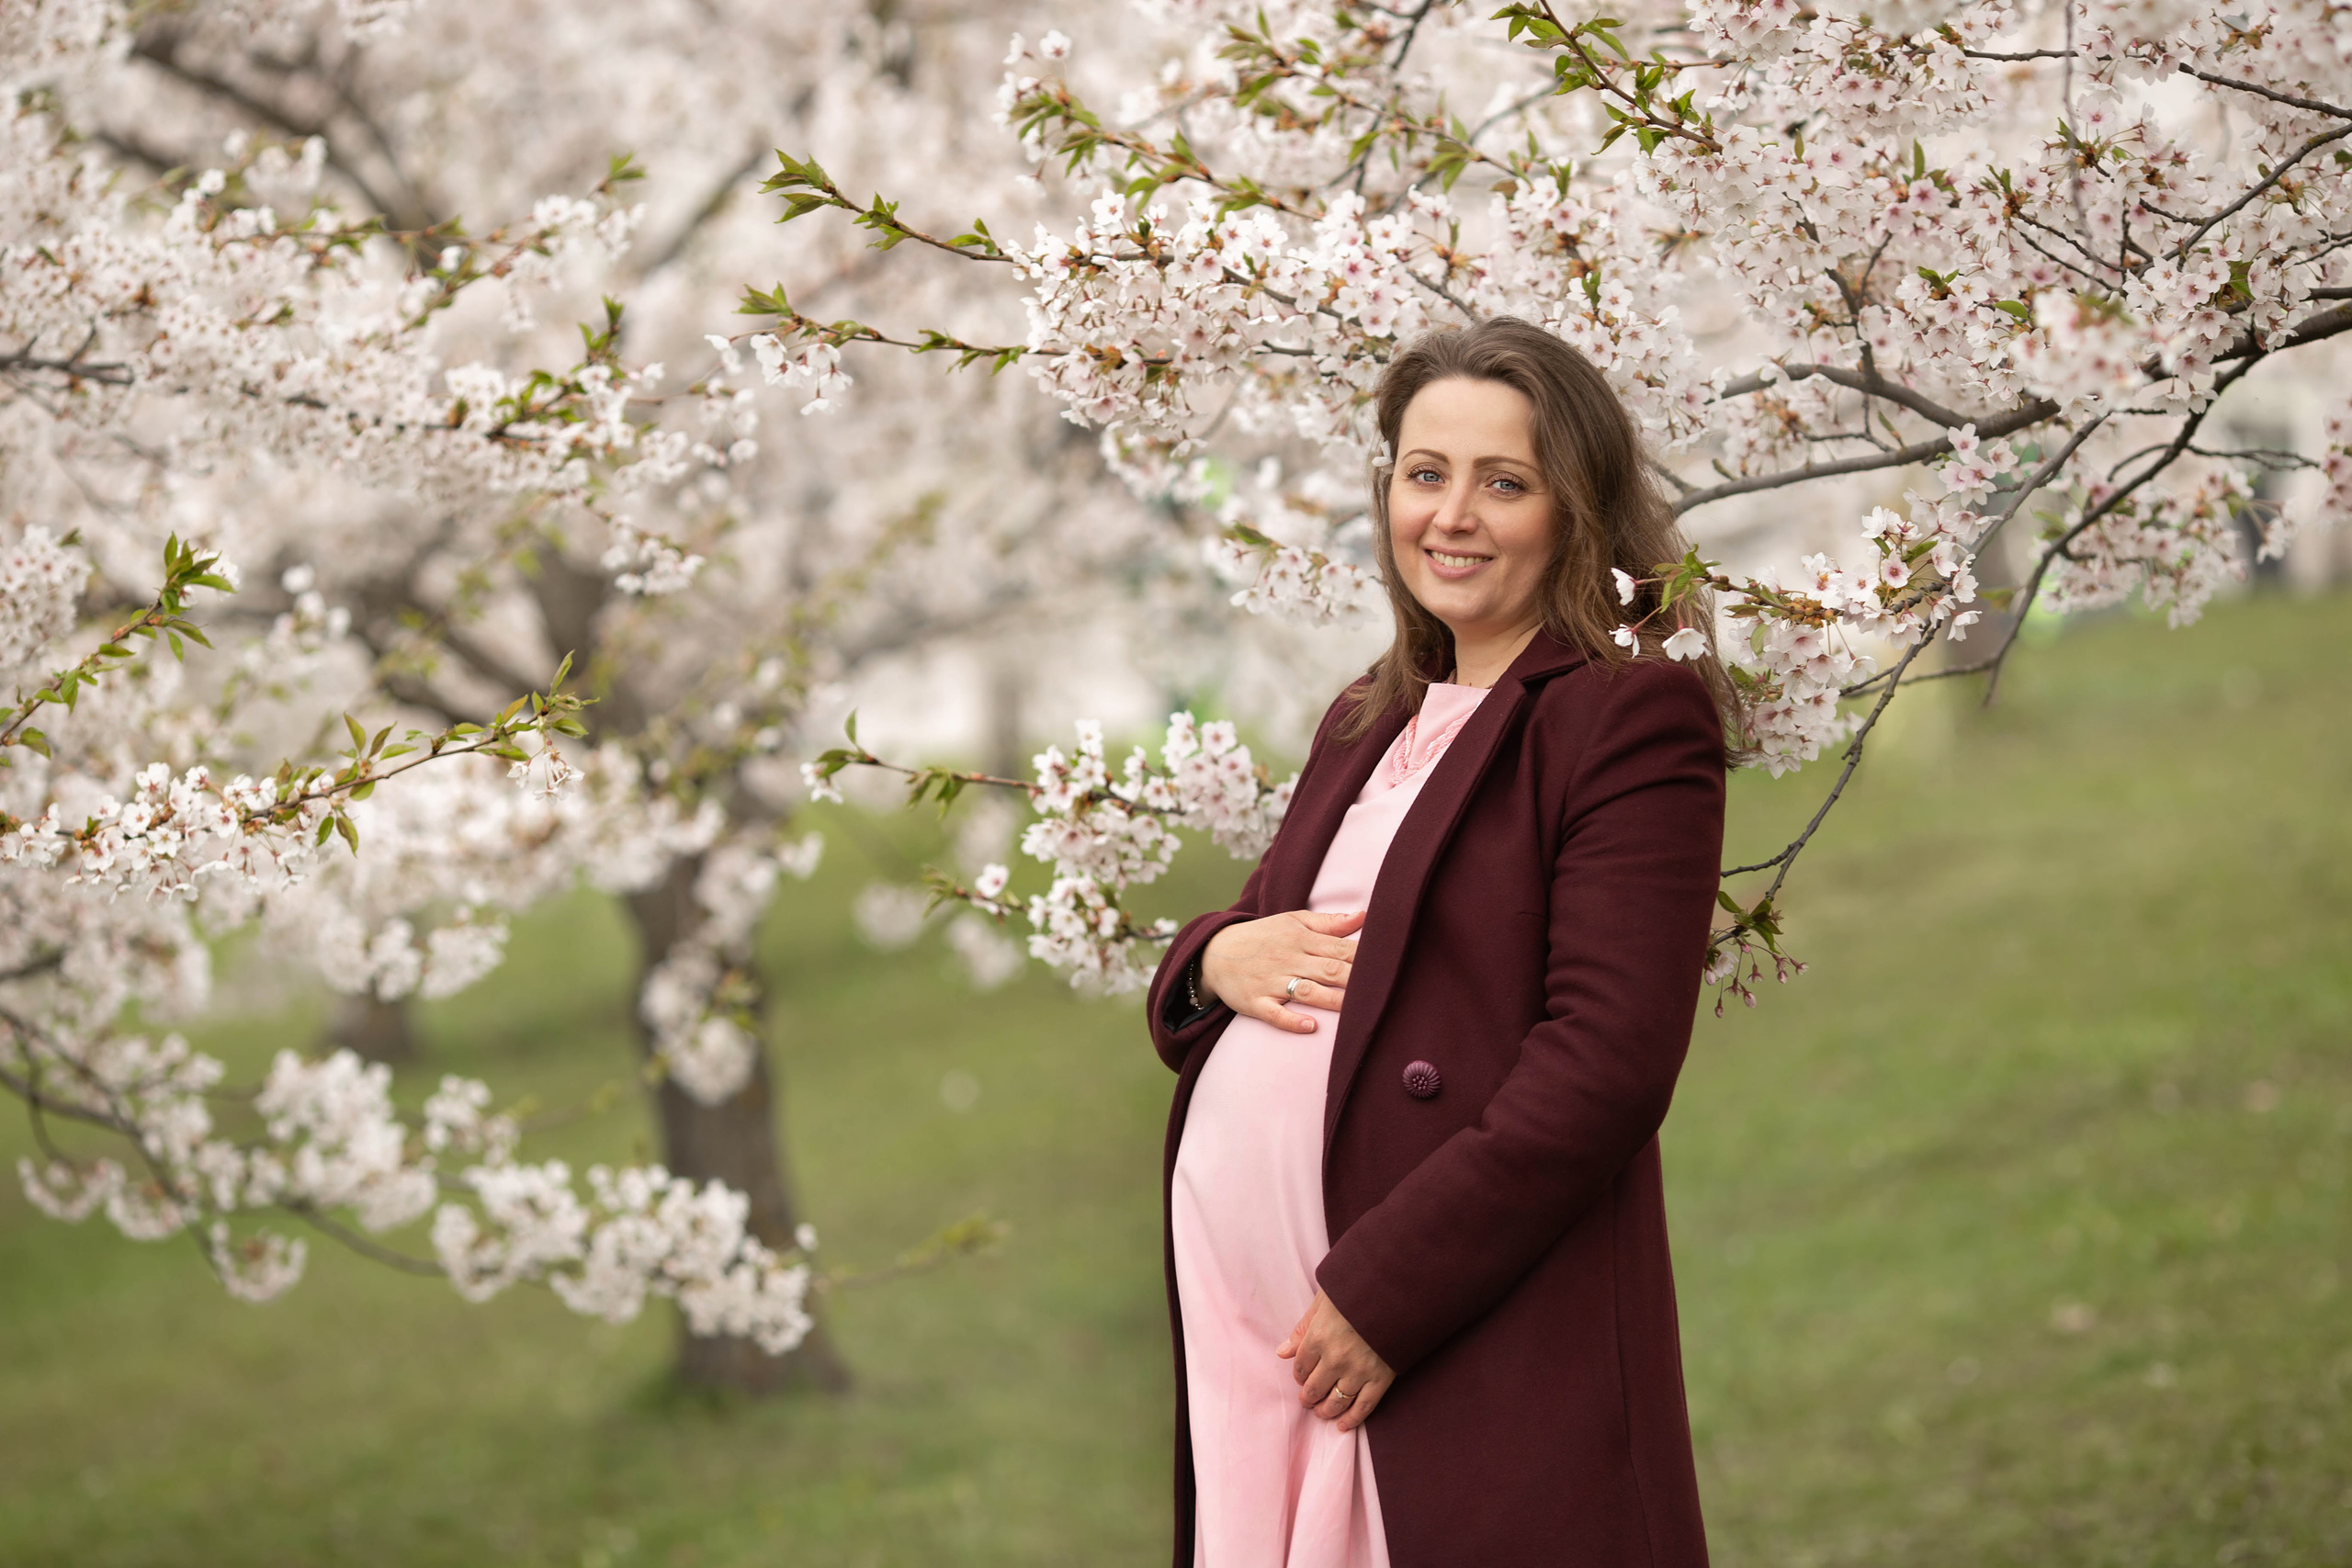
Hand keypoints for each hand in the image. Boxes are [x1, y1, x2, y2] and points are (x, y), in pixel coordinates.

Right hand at [1198, 910, 1365, 1034]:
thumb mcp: (1292, 921)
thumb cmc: (1263, 936)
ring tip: (1355, 1009)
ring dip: (1331, 1000)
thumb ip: (1329, 922)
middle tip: (1381, 988)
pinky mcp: (1255, 1002)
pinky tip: (1311, 1026)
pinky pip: (1274, 1014)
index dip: (1364, 957)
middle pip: (1327, 969)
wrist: (1214, 951)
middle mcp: (1288, 959)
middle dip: (1354, 979)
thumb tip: (1365, 916)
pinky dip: (1292, 1021)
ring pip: (1306, 991)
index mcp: (1300, 938)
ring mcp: (1271, 982)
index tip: (1387, 964)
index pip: (1339, 948)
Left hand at [1278, 1289, 1393, 1431]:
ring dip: (1325, 1411)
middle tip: (1308, 1399)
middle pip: (1314, 1388)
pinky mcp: (1380, 1379)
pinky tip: (1343, 1426)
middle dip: (1308, 1396)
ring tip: (1321, 1412)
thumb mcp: (1324, 1302)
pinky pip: (1363, 1407)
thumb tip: (1282, 1352)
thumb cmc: (1358, 1292)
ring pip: (1336, 1401)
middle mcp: (1335, 1358)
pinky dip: (1352, 1419)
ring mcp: (1358, 1371)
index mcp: (1318, 1337)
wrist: (1398, 1294)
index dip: (1299, 1374)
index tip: (1302, 1376)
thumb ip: (1303, 1328)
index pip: (1300, 1366)